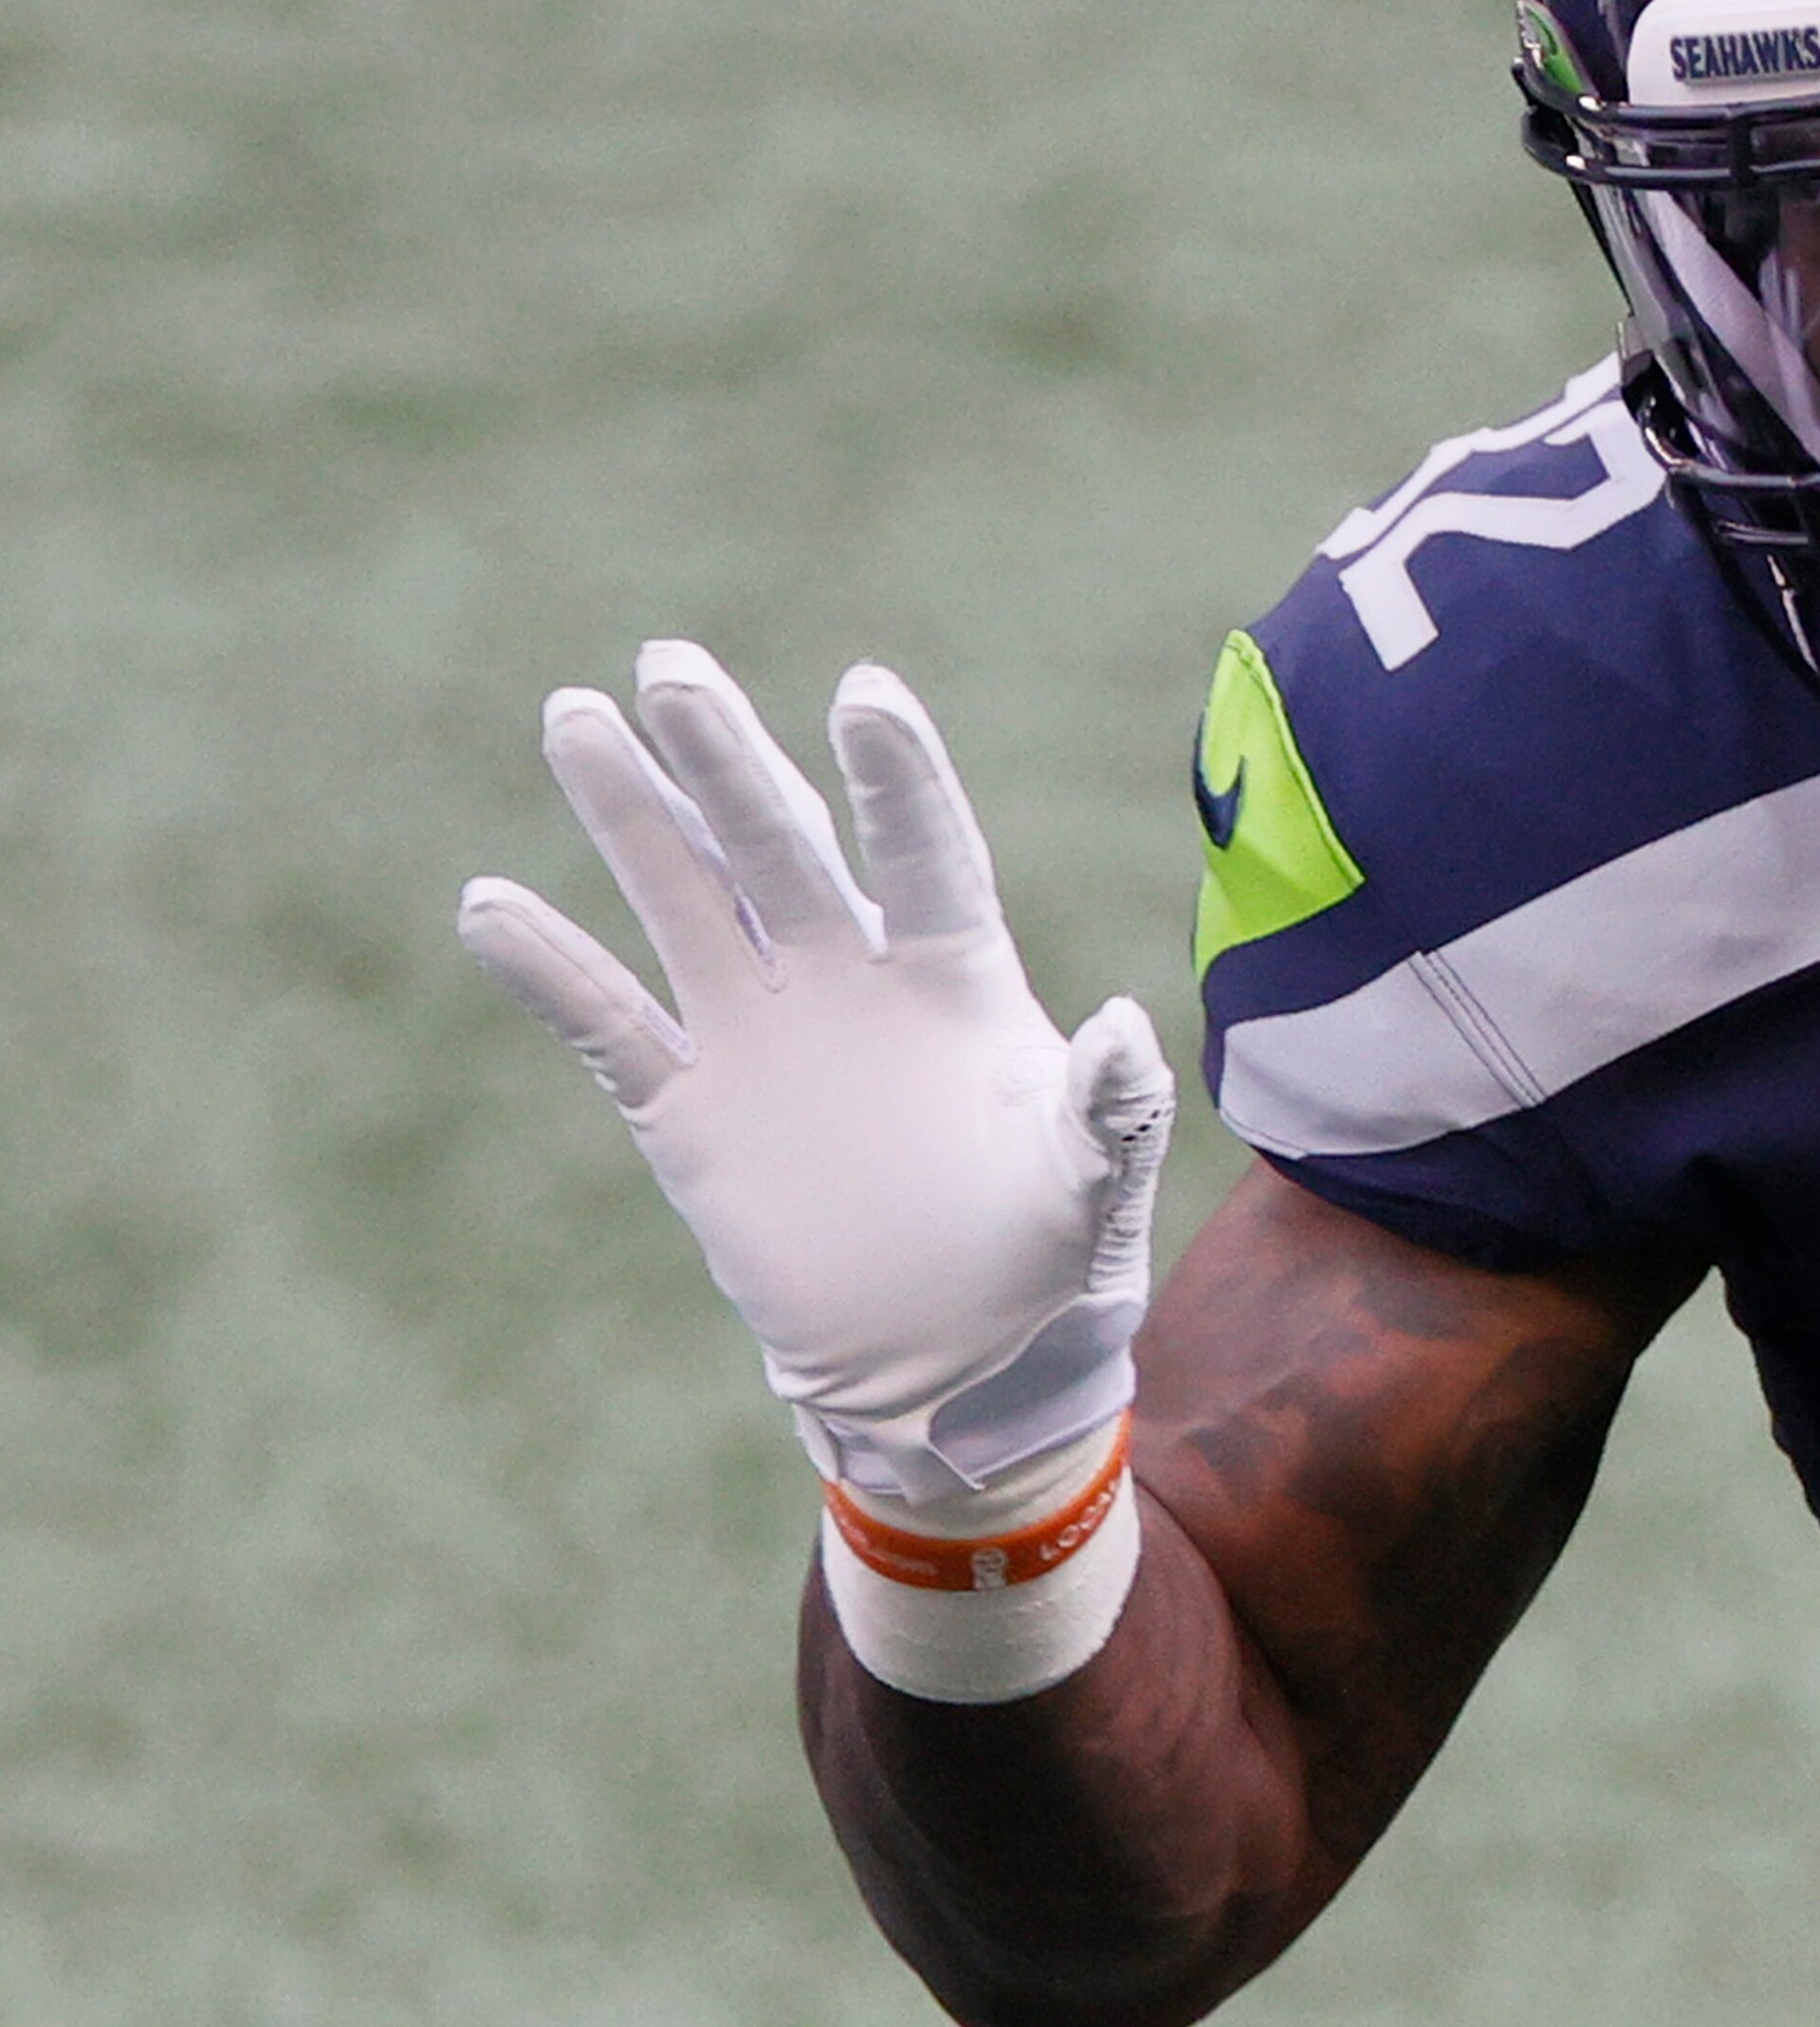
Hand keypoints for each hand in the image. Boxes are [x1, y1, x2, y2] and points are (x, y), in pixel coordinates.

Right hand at [457, 642, 1168, 1496]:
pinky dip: (551, 968)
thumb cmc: (1051, 1261)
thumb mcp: (1094, 1188)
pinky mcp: (689, 1106)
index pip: (924, 852)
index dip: (895, 776)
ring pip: (686, 897)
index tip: (862, 692)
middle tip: (668, 665)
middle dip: (725, 758)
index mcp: (957, 977)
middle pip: (781, 845)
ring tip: (575, 716)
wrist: (955, 1362)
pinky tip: (489, 905)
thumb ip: (1112, 1110)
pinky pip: (609, 1022)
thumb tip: (1122, 1027)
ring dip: (631, 814)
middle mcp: (849, 977)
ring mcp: (762, 1032)